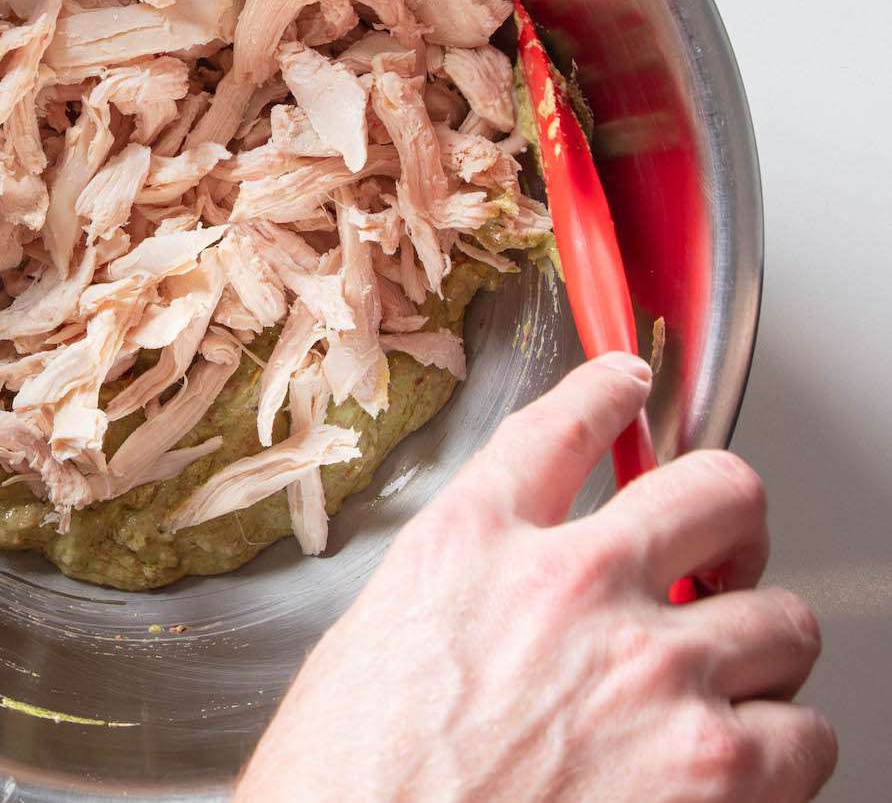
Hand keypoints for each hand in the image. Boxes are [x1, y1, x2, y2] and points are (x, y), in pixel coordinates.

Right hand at [239, 353, 835, 801]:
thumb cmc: (343, 778)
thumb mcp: (372, 639)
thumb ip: (458, 592)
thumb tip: (506, 598)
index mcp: (470, 542)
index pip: (564, 423)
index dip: (609, 390)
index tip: (627, 386)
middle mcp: (569, 583)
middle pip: (715, 488)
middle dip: (731, 518)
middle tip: (719, 556)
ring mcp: (650, 669)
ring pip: (783, 620)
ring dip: (758, 651)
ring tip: (728, 684)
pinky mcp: (709, 768)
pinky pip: (805, 736)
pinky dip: (781, 751)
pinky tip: (740, 761)